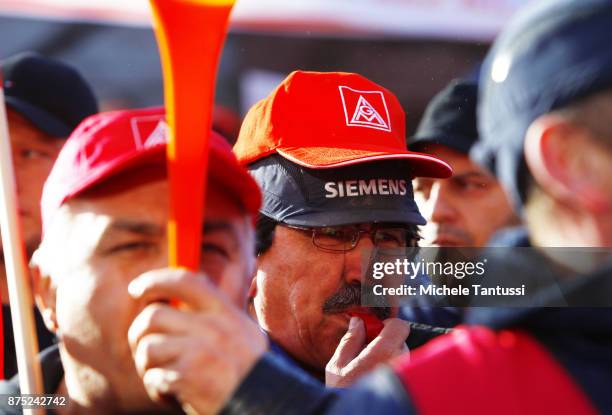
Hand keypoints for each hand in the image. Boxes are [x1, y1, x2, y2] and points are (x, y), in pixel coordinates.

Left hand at [127, 268, 267, 414]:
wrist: (265, 405)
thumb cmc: (250, 374)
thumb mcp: (244, 333)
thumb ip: (216, 314)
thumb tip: (178, 296)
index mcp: (226, 312)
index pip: (185, 281)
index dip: (155, 280)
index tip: (136, 289)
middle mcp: (213, 327)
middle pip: (153, 315)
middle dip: (138, 335)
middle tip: (144, 350)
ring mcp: (200, 351)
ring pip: (148, 347)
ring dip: (147, 366)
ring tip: (163, 377)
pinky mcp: (188, 377)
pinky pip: (153, 377)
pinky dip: (157, 390)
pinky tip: (172, 395)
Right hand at [325, 317, 408, 387]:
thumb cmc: (342, 395)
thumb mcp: (337, 367)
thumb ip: (349, 341)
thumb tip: (357, 322)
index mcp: (381, 353)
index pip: (400, 326)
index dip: (387, 326)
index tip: (374, 333)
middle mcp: (400, 364)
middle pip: (400, 341)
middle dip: (386, 344)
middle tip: (367, 354)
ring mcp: (406, 377)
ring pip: (403, 357)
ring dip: (390, 358)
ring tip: (371, 371)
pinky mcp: (408, 386)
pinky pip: (404, 372)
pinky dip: (393, 372)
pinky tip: (377, 380)